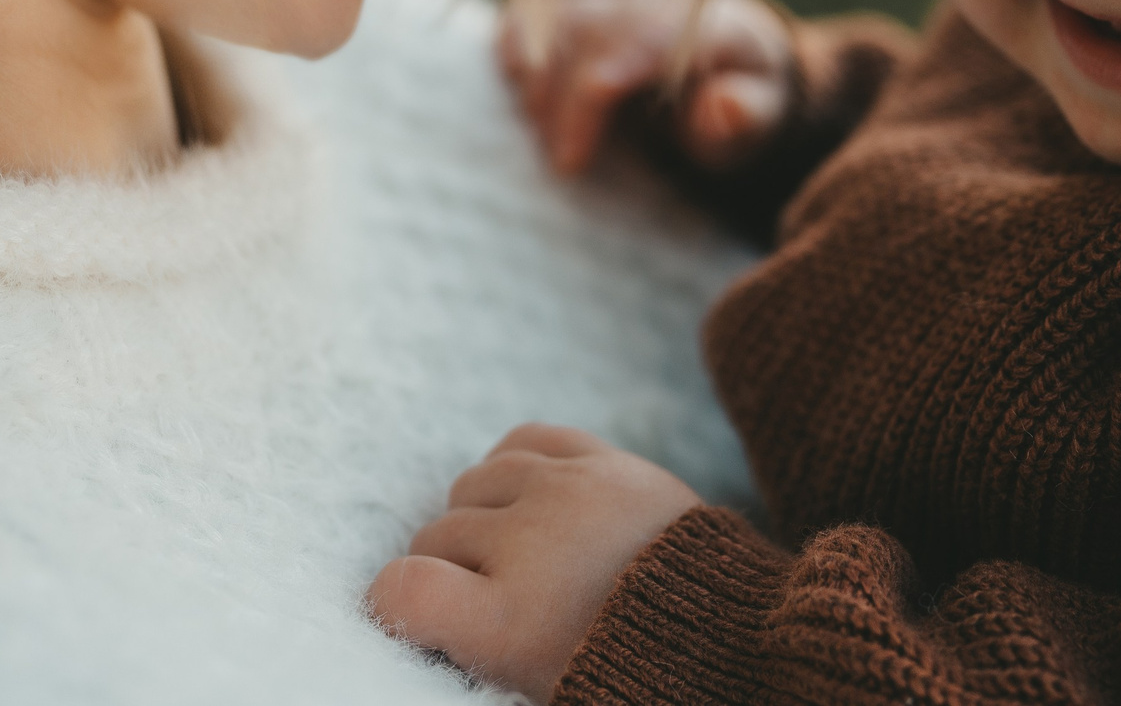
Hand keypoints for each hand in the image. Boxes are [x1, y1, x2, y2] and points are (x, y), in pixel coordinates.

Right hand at [367, 424, 701, 701]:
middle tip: (479, 600)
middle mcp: (527, 545)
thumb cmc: (630, 671)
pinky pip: (522, 439)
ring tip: (508, 552)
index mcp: (508, 622)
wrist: (731, 634)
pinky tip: (524, 498)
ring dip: (476, 517)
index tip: (409, 619)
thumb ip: (478, 649)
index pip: (399, 590)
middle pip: (432, 536)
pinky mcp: (601, 459)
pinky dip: (511, 466)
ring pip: (472, 483)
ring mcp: (564, 492)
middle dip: (443, 571)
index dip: (389, 605)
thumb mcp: (541, 686)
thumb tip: (427, 624)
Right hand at [500, 0, 795, 175]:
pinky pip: (535, 11)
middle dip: (565, 101)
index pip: (646, 38)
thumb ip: (745, 114)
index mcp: (706, 22)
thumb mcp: (762, 117)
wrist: (727, 56)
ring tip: (541, 134)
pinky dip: (515, 42)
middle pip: (591, 32)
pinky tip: (511, 80)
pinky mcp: (580, 8)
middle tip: (564, 164)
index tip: (572, 153)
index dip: (599, 85)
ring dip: (536, 80)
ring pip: (556, 20)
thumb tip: (723, 108)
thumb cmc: (743, 97)